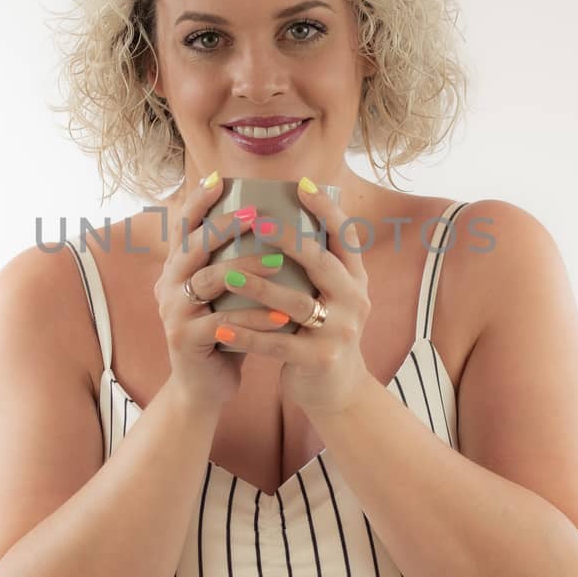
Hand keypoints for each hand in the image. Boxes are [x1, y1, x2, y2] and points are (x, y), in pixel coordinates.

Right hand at [155, 175, 289, 412]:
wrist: (204, 385)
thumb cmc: (225, 329)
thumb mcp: (227, 292)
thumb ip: (236, 261)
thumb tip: (278, 221)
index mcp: (177, 267)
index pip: (184, 226)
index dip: (198, 201)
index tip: (220, 178)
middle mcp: (168, 284)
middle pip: (192, 245)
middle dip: (224, 226)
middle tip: (257, 214)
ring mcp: (174, 312)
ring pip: (209, 280)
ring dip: (246, 270)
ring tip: (280, 264)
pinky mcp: (186, 341)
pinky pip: (222, 322)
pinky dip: (254, 318)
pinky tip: (282, 316)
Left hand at [210, 178, 373, 418]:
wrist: (338, 391)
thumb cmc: (322, 333)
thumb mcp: (329, 297)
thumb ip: (315, 266)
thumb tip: (282, 217)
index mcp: (355, 279)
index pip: (345, 237)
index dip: (326, 210)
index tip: (302, 185)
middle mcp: (354, 300)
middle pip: (321, 262)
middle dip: (289, 238)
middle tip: (257, 219)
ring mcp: (339, 331)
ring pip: (295, 303)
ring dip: (260, 287)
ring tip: (228, 273)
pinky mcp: (320, 359)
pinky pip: (278, 344)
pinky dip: (248, 335)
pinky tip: (221, 327)